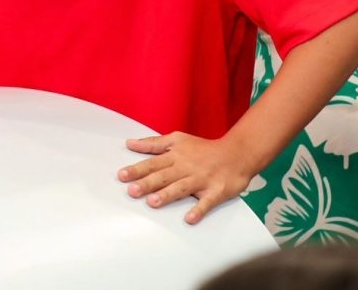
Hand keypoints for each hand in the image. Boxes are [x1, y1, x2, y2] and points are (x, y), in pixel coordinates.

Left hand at [117, 131, 253, 224]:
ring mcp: (201, 180)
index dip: (137, 169)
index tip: (122, 175)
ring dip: (167, 195)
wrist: (236, 154)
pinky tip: (189, 218)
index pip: (153, 162)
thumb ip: (153, 143)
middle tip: (132, 190)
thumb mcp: (177, 139)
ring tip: (153, 202)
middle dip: (148, 183)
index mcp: (176, 155)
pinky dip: (199, 210)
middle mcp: (186, 167)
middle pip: (164, 175)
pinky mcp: (216, 191)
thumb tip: (130, 143)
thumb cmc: (203, 149)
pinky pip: (207, 202)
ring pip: (182, 188)